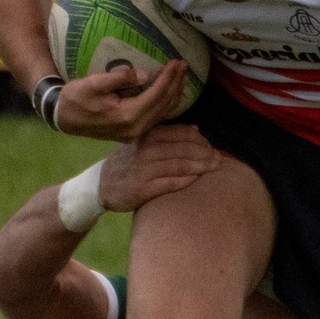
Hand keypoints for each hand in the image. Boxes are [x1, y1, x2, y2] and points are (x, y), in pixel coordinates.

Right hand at [52, 60, 187, 141]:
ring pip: (162, 113)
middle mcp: (135, 128)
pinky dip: (166, 104)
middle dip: (175, 84)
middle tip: (184, 65)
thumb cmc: (74, 99)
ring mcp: (134, 133)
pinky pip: (156, 118)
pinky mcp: (131, 132)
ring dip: (174, 94)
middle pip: (163, 105)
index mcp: (127, 116)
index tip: (176, 62)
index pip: (156, 95)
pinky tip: (171, 93)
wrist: (62, 118)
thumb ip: (120, 79)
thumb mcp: (93, 84)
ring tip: (181, 76)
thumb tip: (144, 74)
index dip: (168, 78)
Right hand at [97, 123, 218, 211]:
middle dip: (205, 154)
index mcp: (147, 135)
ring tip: (213, 169)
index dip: (201, 140)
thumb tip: (196, 129)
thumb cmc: (129, 162)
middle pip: (184, 149)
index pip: (182, 133)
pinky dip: (186, 181)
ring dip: (200, 167)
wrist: (101, 184)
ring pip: (179, 165)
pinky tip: (196, 180)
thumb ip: (168, 135)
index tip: (211, 147)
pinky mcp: (141, 188)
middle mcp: (145, 150)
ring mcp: (142, 169)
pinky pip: (169, 183)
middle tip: (218, 160)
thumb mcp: (144, 142)